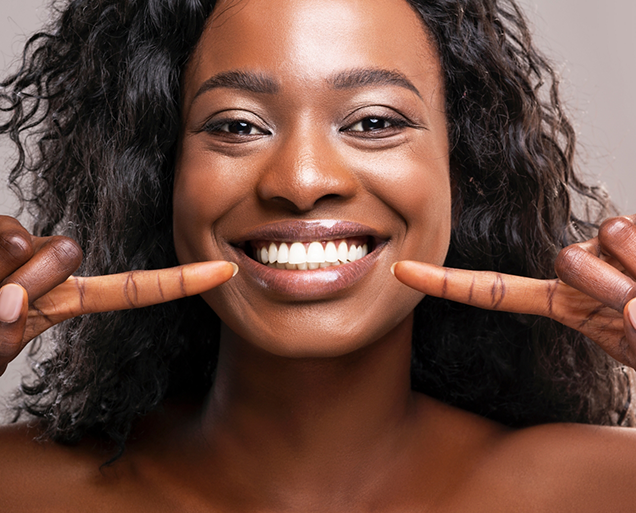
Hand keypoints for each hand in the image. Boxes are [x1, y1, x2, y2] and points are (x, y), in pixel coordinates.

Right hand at [0, 216, 236, 374]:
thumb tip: (25, 251)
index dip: (179, 283)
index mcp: (61, 305)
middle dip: (29, 280)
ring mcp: (16, 256)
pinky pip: (4, 233)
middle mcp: (44, 276)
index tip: (228, 271)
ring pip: (30, 240)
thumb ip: (8, 314)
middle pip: (66, 252)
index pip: (131, 290)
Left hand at [392, 215, 635, 367]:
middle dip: (606, 284)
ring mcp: (603, 250)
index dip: (446, 284)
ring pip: (602, 238)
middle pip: (564, 258)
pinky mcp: (629, 231)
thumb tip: (632, 306)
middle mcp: (577, 272)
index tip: (400, 272)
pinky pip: (629, 232)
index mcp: (564, 306)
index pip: (494, 291)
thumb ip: (626, 328)